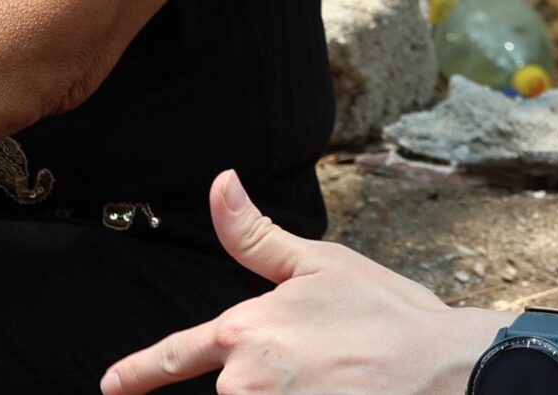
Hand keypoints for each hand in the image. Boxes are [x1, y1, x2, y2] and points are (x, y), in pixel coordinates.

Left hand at [100, 171, 502, 394]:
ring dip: (282, 391)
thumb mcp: (320, 264)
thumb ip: (254, 237)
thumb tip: (218, 183)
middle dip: (261, 386)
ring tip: (332, 380)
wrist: (445, 369)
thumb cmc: (388, 315)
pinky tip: (332, 393)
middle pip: (228, 390)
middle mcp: (247, 383)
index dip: (139, 372)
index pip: (177, 354)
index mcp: (246, 331)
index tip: (113, 385)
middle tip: (321, 368)